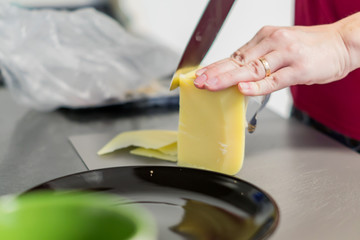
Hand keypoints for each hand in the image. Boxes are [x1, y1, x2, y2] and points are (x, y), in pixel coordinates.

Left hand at [193, 13, 359, 95]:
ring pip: (252, 69)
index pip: (235, 54)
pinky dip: (257, 86)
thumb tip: (237, 72)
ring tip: (211, 85)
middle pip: (239, 60)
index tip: (201, 74)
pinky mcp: (299, 68)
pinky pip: (275, 79)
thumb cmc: (311, 47)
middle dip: (216, 72)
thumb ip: (260, 58)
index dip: (216, 66)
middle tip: (199, 82)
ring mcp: (286, 55)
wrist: (342, 43)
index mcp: (266, 36)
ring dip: (229, 79)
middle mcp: (273, 42)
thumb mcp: (280, 46)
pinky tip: (242, 89)